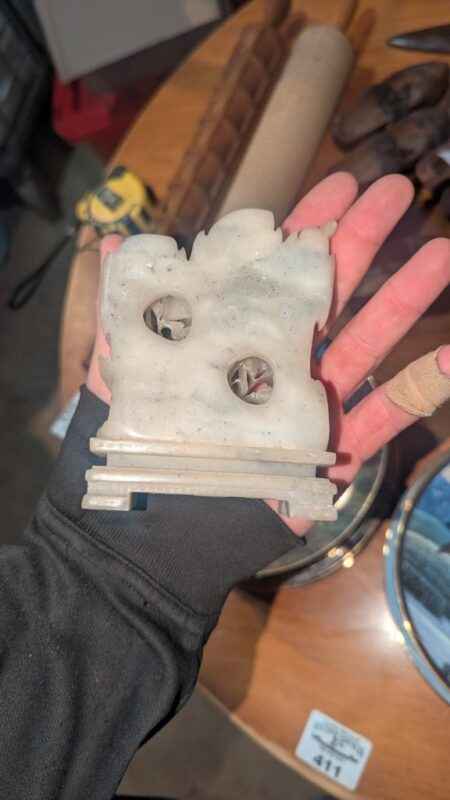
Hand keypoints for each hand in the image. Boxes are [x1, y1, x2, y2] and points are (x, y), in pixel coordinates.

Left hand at [87, 173, 449, 534]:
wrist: (158, 537)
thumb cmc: (143, 453)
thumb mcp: (125, 377)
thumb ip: (126, 315)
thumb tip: (110, 246)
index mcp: (235, 340)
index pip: (274, 272)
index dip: (307, 227)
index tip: (338, 182)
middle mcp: (279, 363)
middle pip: (330, 293)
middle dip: (363, 240)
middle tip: (397, 190)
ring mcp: (311, 405)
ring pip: (366, 343)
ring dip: (403, 298)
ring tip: (441, 253)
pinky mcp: (331, 453)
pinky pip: (382, 418)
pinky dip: (417, 390)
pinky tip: (449, 357)